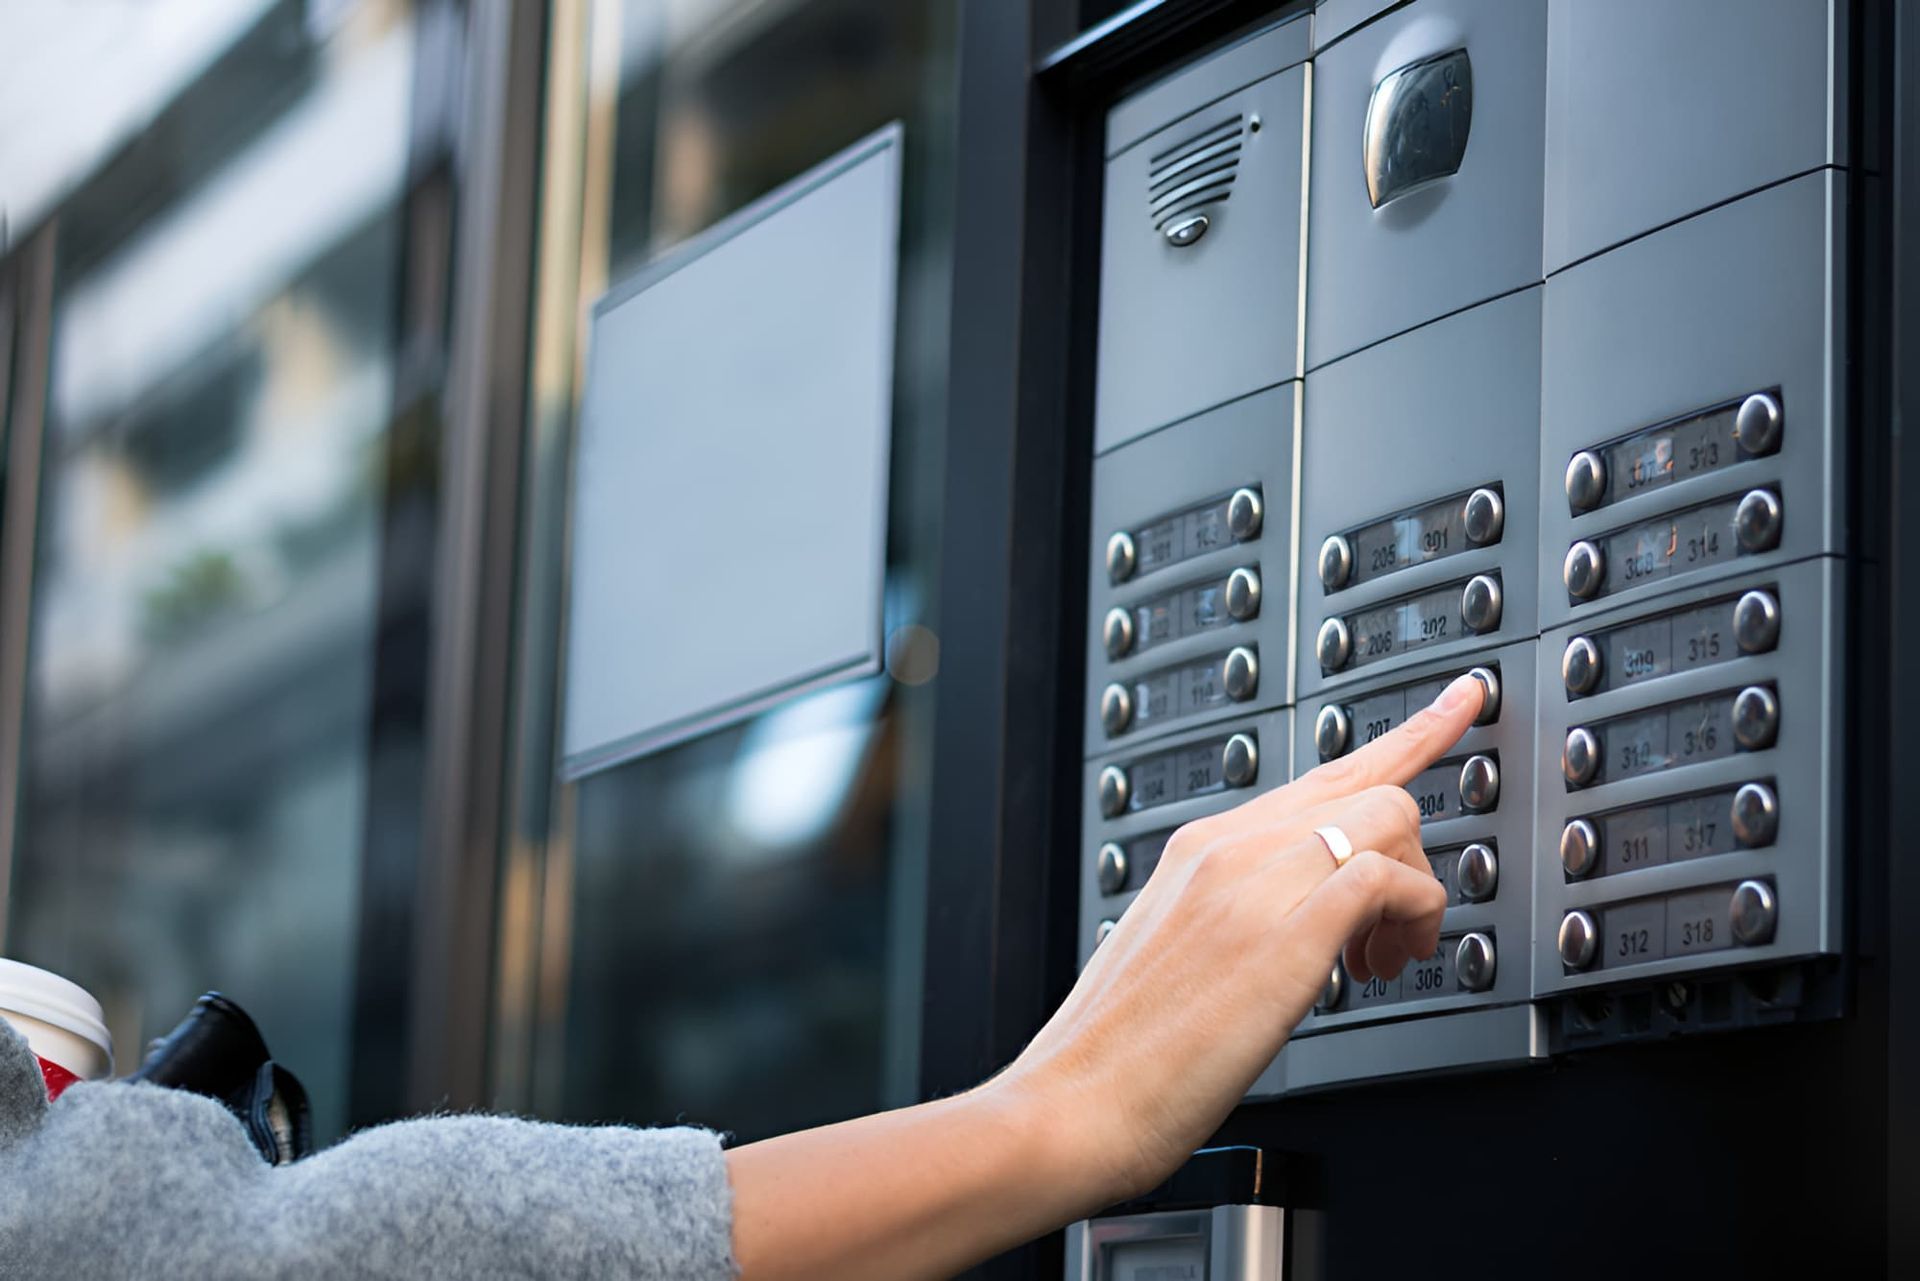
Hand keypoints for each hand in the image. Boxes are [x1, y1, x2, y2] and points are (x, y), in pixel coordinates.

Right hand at [726, 673, 1483, 1280]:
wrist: (1072, 1104)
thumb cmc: (1116, 1056)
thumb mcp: (1178, 958)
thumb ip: (1241, 920)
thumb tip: (1308, 935)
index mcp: (1200, 850)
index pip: (1317, 774)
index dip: (1405, 737)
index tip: (1458, 701)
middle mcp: (1228, 845)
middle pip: (1364, 781)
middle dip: (1418, 838)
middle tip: (1422, 912)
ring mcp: (1254, 879)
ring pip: (1386, 816)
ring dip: (1412, 890)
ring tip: (1384, 965)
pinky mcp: (1285, 928)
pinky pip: (1387, 878)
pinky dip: (1411, 916)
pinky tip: (1382, 967)